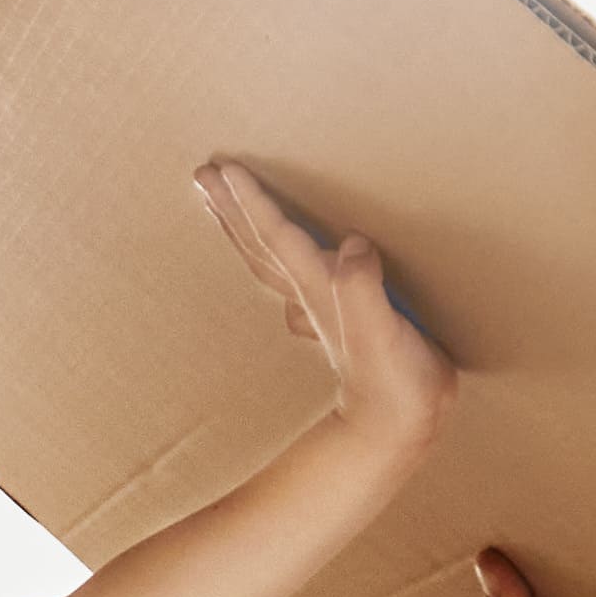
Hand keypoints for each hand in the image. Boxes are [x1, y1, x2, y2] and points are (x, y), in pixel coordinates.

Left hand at [195, 157, 455, 464]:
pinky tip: (275, 249)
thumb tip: (353, 244)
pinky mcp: (334, 315)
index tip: (226, 170)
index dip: (252, 203)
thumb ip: (364, 290)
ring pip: (266, 259)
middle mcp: (309, 294)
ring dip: (242, 227)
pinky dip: (275, 254)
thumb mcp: (382, 333)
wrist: (394, 426)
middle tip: (201, 174)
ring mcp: (317, 306)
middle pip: (257, 245)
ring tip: (222, 200)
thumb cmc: (394, 381)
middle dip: (230, 208)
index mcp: (319, 289)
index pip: (277, 238)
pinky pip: (291, 274)